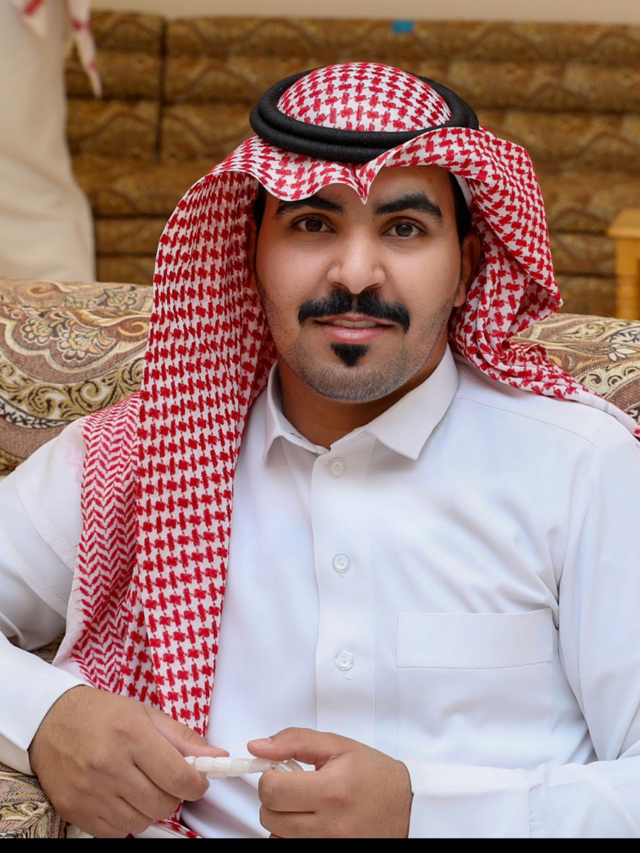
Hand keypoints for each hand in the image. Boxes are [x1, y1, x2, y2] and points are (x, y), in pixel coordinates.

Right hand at [28, 685, 227, 837]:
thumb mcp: (145, 714)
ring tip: (140, 787)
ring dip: (148, 810)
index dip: (197, 784)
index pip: (177, 776)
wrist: (50, 720)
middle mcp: (109, 764)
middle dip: (173, 796)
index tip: (199, 781)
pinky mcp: (75, 809)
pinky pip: (114, 833)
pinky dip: (124, 821)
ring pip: (140, 823)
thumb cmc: (101, 714)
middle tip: (165, 781)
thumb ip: (182, 738)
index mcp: (131, 734)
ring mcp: (90, 790)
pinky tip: (121, 798)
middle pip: (162, 804)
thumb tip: (217, 757)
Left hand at [248, 727, 412, 837]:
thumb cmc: (375, 775)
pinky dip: (292, 835)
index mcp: (331, 790)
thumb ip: (294, 741)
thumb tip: (257, 746)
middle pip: (269, 816)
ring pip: (276, 836)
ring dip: (282, 818)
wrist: (408, 806)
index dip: (270, 775)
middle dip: (274, 797)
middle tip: (294, 786)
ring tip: (305, 804)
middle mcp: (330, 825)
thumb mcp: (338, 745)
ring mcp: (330, 846)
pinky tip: (309, 821)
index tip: (281, 770)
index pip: (271, 790)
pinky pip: (290, 847)